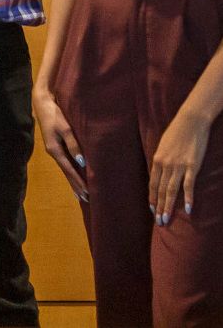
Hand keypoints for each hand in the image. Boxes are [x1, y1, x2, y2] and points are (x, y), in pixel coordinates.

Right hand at [32, 86, 86, 200]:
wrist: (42, 104)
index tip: (87, 193)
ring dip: (73, 181)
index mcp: (55, 150)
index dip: (78, 182)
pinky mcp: (55, 146)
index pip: (69, 170)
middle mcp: (54, 153)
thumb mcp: (66, 129)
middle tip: (85, 199)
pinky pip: (64, 163)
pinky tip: (73, 175)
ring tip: (80, 193)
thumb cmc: (55, 115)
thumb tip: (81, 162)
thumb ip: (73, 145)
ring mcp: (54, 150)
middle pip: (66, 173)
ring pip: (65, 169)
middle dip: (75, 186)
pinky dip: (70, 172)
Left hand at [151, 105, 211, 223]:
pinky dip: (188, 198)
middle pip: (160, 190)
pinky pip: (188, 185)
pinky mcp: (192, 166)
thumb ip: (162, 159)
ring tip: (167, 219)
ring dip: (169, 206)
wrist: (191, 121)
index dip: (152, 198)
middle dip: (159, 207)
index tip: (152, 210)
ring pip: (171, 190)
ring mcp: (178, 166)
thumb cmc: (178, 132)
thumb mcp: (164, 146)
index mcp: (157, 160)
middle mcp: (165, 165)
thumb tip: (161, 171)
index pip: (153, 184)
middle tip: (159, 222)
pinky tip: (188, 209)